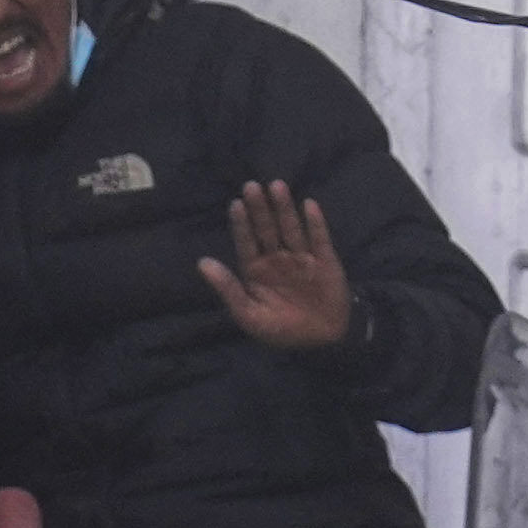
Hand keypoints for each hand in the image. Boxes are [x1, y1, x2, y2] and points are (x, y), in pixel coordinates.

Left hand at [197, 182, 357, 352]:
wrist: (323, 341)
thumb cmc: (282, 329)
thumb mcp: (249, 315)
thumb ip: (228, 289)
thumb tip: (202, 262)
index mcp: (256, 270)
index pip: (246, 242)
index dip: (241, 224)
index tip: (236, 204)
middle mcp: (277, 258)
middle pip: (267, 229)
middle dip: (260, 209)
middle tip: (251, 186)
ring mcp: (302, 257)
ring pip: (291, 228)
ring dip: (284, 208)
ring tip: (276, 186)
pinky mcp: (325, 261)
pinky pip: (320, 239)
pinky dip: (315, 223)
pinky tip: (309, 205)